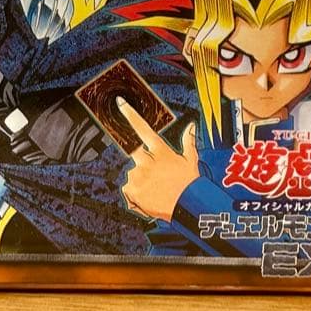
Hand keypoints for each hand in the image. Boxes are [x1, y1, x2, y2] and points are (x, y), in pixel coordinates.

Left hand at [117, 97, 198, 222]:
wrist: (188, 207)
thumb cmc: (190, 184)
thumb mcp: (191, 161)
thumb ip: (188, 141)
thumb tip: (191, 125)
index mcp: (160, 151)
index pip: (142, 128)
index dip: (129, 115)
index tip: (119, 103)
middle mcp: (146, 160)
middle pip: (135, 154)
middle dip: (143, 164)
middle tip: (157, 177)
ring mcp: (137, 174)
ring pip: (134, 175)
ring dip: (142, 182)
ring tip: (158, 192)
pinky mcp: (132, 189)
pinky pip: (129, 190)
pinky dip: (136, 195)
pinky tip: (150, 198)